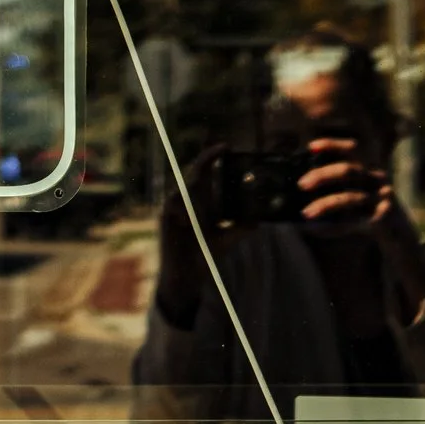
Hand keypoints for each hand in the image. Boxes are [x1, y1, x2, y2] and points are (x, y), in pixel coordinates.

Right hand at [155, 144, 230, 325]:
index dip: (212, 157)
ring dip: (195, 193)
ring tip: (202, 209)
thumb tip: (260, 215)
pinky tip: (188, 221)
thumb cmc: (205, 255)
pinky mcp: (164, 219)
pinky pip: (172, 205)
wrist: (187, 277)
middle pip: (193, 173)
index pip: (204, 172)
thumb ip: (243, 225)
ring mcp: (174, 209)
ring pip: (184, 189)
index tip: (226, 147)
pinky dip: (183, 210)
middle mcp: (186, 201)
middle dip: (206, 161)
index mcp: (200, 201)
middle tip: (221, 150)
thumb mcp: (229, 238)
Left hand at [297, 139, 424, 312]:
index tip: (311, 147)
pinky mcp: (383, 223)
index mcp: (373, 171)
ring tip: (305, 213)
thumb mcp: (359, 198)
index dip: (333, 145)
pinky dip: (332, 228)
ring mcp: (383, 202)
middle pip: (350, 171)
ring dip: (325, 204)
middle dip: (323, 175)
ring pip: (351, 198)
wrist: (404, 241)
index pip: (354, 150)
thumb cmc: (375, 216)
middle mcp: (379, 182)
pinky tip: (315, 230)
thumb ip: (339, 191)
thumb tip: (304, 190)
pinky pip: (353, 224)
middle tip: (301, 184)